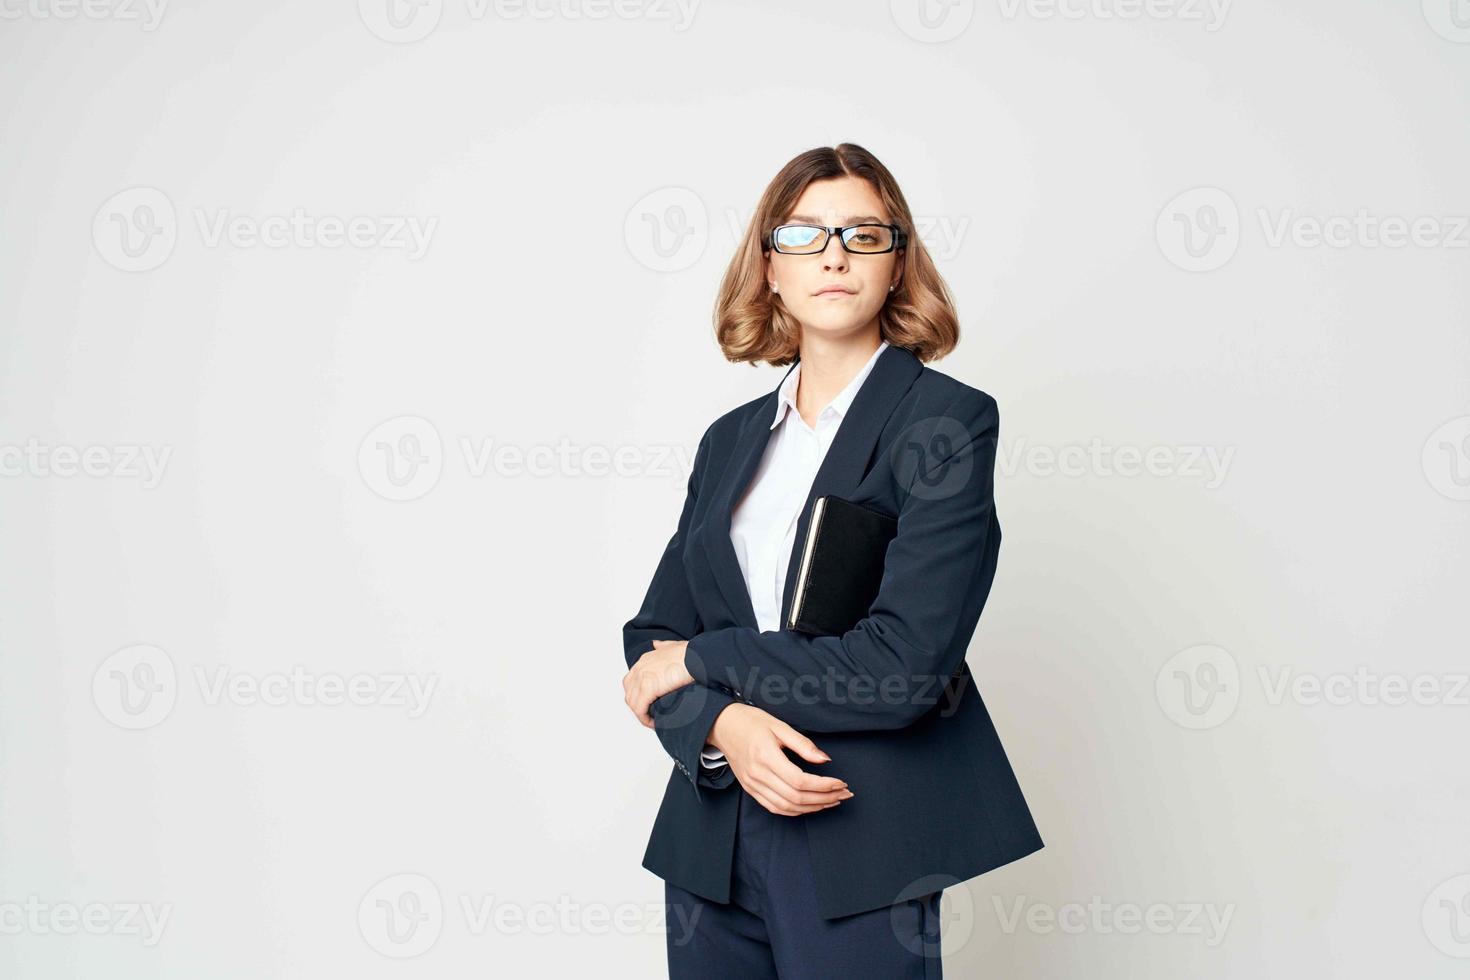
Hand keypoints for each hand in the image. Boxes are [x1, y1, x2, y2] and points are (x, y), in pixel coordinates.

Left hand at [623, 639, 695, 727]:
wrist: (698, 657)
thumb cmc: (691, 653)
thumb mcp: (673, 645)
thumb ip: (662, 646)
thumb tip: (656, 644)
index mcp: (645, 660)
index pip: (632, 681)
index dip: (639, 694)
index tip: (649, 703)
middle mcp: (640, 668)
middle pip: (630, 692)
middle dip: (638, 705)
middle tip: (651, 714)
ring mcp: (642, 678)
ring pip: (633, 703)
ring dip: (642, 715)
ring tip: (654, 722)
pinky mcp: (648, 689)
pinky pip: (640, 709)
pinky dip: (645, 718)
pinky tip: (654, 723)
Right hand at [709, 703, 853, 815]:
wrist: (722, 726)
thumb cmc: (750, 721)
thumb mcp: (779, 725)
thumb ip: (803, 744)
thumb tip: (825, 759)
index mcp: (766, 756)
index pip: (800, 781)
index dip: (824, 785)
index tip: (841, 782)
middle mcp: (758, 775)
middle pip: (796, 798)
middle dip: (824, 799)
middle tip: (843, 794)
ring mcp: (753, 785)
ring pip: (787, 807)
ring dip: (812, 808)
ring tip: (831, 801)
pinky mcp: (750, 789)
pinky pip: (775, 808)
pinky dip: (795, 811)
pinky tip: (810, 805)